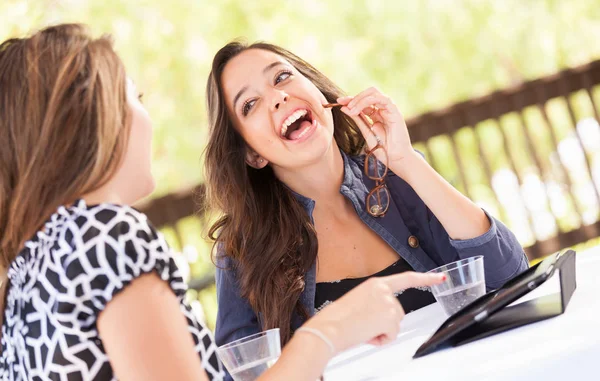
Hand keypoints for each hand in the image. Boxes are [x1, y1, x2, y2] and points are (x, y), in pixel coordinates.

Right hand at [303, 272, 444, 352]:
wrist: (328, 328)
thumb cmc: (336, 318)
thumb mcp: (358, 303)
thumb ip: (374, 303)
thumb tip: (382, 317)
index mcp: (375, 284)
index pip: (406, 278)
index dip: (425, 278)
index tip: (440, 277)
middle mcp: (384, 291)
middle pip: (398, 311)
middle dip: (385, 322)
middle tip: (363, 324)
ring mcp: (389, 303)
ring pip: (395, 324)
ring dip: (381, 331)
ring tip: (362, 328)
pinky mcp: (390, 317)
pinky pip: (392, 335)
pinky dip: (381, 339)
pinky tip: (366, 334)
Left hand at [337, 88, 418, 175]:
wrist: (397, 159)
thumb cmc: (384, 150)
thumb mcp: (366, 132)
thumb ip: (357, 120)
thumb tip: (344, 108)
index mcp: (376, 114)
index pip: (363, 101)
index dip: (351, 100)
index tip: (338, 102)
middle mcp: (383, 110)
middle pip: (368, 94)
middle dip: (354, 97)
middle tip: (342, 103)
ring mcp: (390, 109)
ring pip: (374, 93)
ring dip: (359, 99)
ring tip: (350, 108)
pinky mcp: (395, 111)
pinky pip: (382, 99)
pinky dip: (368, 101)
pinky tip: (358, 110)